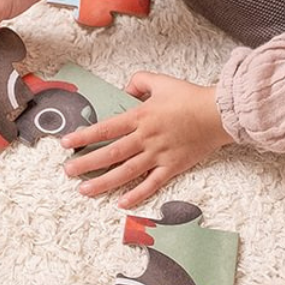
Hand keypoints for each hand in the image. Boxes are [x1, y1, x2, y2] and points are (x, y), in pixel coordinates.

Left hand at [61, 72, 233, 207]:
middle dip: (86, 163)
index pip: (105, 129)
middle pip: (110, 154)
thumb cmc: (191, 97)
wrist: (217, 114)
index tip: (66, 143)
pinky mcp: (172, 167)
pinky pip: (151, 184)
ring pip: (125, 172)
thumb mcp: (161, 81)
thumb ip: (139, 82)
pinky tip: (121, 203)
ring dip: (103, 182)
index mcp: (141, 117)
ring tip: (85, 190)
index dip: (84, 136)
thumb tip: (125, 89)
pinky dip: (136, 195)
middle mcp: (146, 138)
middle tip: (68, 171)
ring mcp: (158, 155)